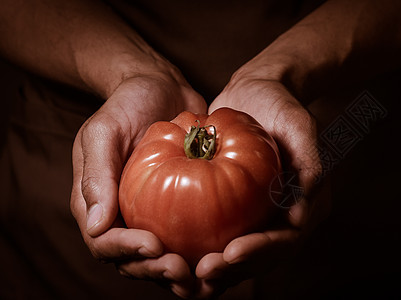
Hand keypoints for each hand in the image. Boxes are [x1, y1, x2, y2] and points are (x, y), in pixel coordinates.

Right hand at [69, 72, 206, 295]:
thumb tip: (97, 227)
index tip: (155, 245)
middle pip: (137, 262)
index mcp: (98, 207)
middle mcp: (125, 220)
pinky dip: (209, 254)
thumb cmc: (127, 105)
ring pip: (167, 261)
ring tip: (208, 277)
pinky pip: (195, 240)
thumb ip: (97, 176)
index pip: (106, 244)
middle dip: (158, 271)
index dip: (128, 252)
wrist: (161, 88)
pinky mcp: (185, 212)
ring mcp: (156, 219)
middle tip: (184, 269)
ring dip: (185, 276)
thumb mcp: (103, 132)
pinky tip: (230, 255)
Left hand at [185, 74, 331, 297]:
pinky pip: (219, 237)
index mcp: (306, 206)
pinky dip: (200, 249)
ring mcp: (258, 218)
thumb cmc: (282, 104)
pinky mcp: (234, 212)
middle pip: (261, 259)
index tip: (232, 252)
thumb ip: (309, 162)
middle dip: (233, 270)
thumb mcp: (300, 125)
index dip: (260, 252)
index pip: (286, 241)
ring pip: (238, 256)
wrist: (256, 91)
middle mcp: (283, 219)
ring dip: (215, 270)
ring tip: (186, 272)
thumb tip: (300, 215)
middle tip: (203, 271)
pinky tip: (173, 252)